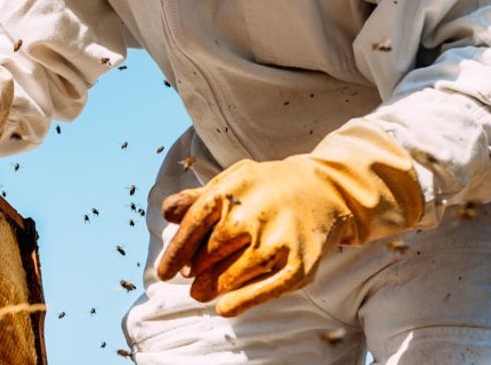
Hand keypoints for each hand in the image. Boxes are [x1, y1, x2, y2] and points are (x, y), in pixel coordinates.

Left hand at [156, 121, 424, 316]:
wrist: (326, 191)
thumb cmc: (268, 189)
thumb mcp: (234, 182)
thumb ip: (199, 198)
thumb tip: (166, 212)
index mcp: (235, 188)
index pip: (196, 221)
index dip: (176, 250)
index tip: (164, 272)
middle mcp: (257, 211)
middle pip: (213, 249)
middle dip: (196, 268)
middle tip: (189, 280)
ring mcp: (280, 238)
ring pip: (236, 272)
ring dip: (214, 287)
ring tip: (200, 293)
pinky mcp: (302, 262)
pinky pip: (269, 287)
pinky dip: (245, 300)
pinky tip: (225, 309)